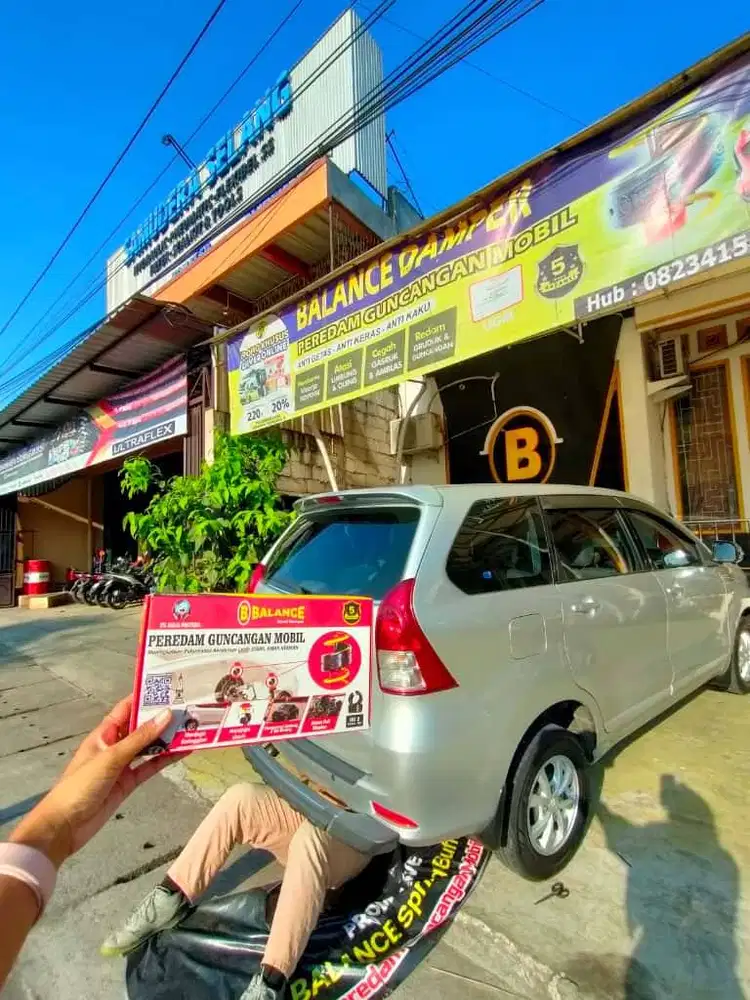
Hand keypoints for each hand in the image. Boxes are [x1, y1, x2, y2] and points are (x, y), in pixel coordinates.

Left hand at [10, 696, 185, 866]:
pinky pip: (150, 766)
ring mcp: (123, 765)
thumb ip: (140, 738)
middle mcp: (114, 745)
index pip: (127, 708)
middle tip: (188, 706)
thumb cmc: (81, 785)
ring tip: (191, 726)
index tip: (167, 687)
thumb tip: (165, 715)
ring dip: (167, 738)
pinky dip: (166, 759)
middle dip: (161, 718)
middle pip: (141, 727)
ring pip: (149, 747)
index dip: (144, 697)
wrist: (65, 826)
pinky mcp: (129, 782)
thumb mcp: (111, 758)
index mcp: (104, 734)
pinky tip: (183, 751)